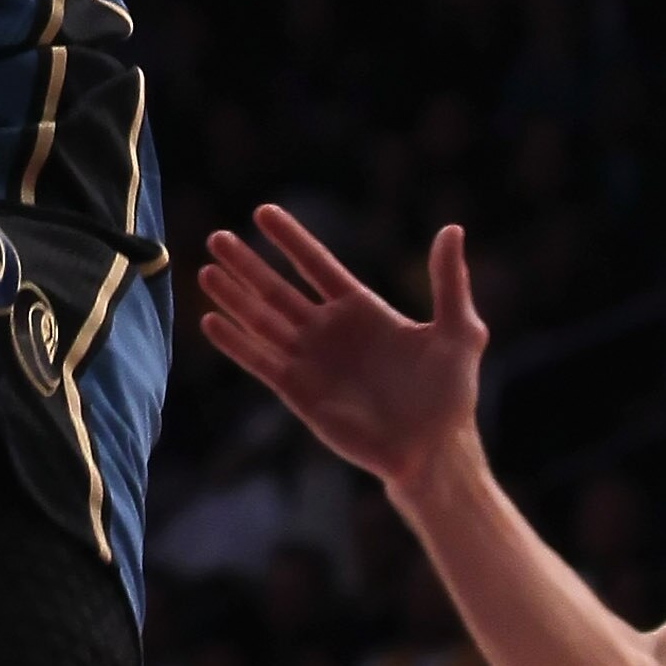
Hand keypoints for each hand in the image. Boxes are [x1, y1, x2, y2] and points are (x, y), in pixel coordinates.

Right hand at [199, 208, 486, 489]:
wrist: (435, 452)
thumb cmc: (450, 394)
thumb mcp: (459, 331)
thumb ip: (449, 282)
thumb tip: (452, 229)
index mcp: (361, 309)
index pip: (316, 265)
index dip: (291, 240)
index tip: (263, 213)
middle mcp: (329, 331)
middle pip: (278, 289)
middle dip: (247, 263)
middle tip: (216, 237)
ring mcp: (311, 361)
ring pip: (262, 321)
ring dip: (234, 297)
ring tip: (206, 270)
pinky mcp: (299, 393)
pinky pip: (260, 361)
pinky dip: (235, 342)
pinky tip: (210, 321)